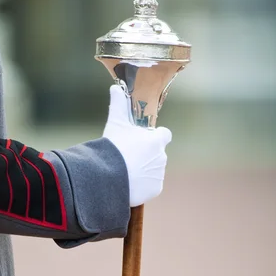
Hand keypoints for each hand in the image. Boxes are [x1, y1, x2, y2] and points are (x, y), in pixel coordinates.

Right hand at [103, 84, 171, 206]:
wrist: (110, 176)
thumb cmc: (114, 147)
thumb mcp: (115, 123)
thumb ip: (118, 104)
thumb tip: (115, 86)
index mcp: (156, 140)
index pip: (165, 135)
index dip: (156, 137)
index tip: (144, 140)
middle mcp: (162, 157)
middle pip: (157, 154)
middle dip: (147, 156)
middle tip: (129, 158)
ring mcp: (160, 174)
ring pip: (154, 170)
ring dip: (145, 171)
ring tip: (127, 172)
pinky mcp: (156, 189)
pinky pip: (152, 185)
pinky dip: (143, 185)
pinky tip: (130, 183)